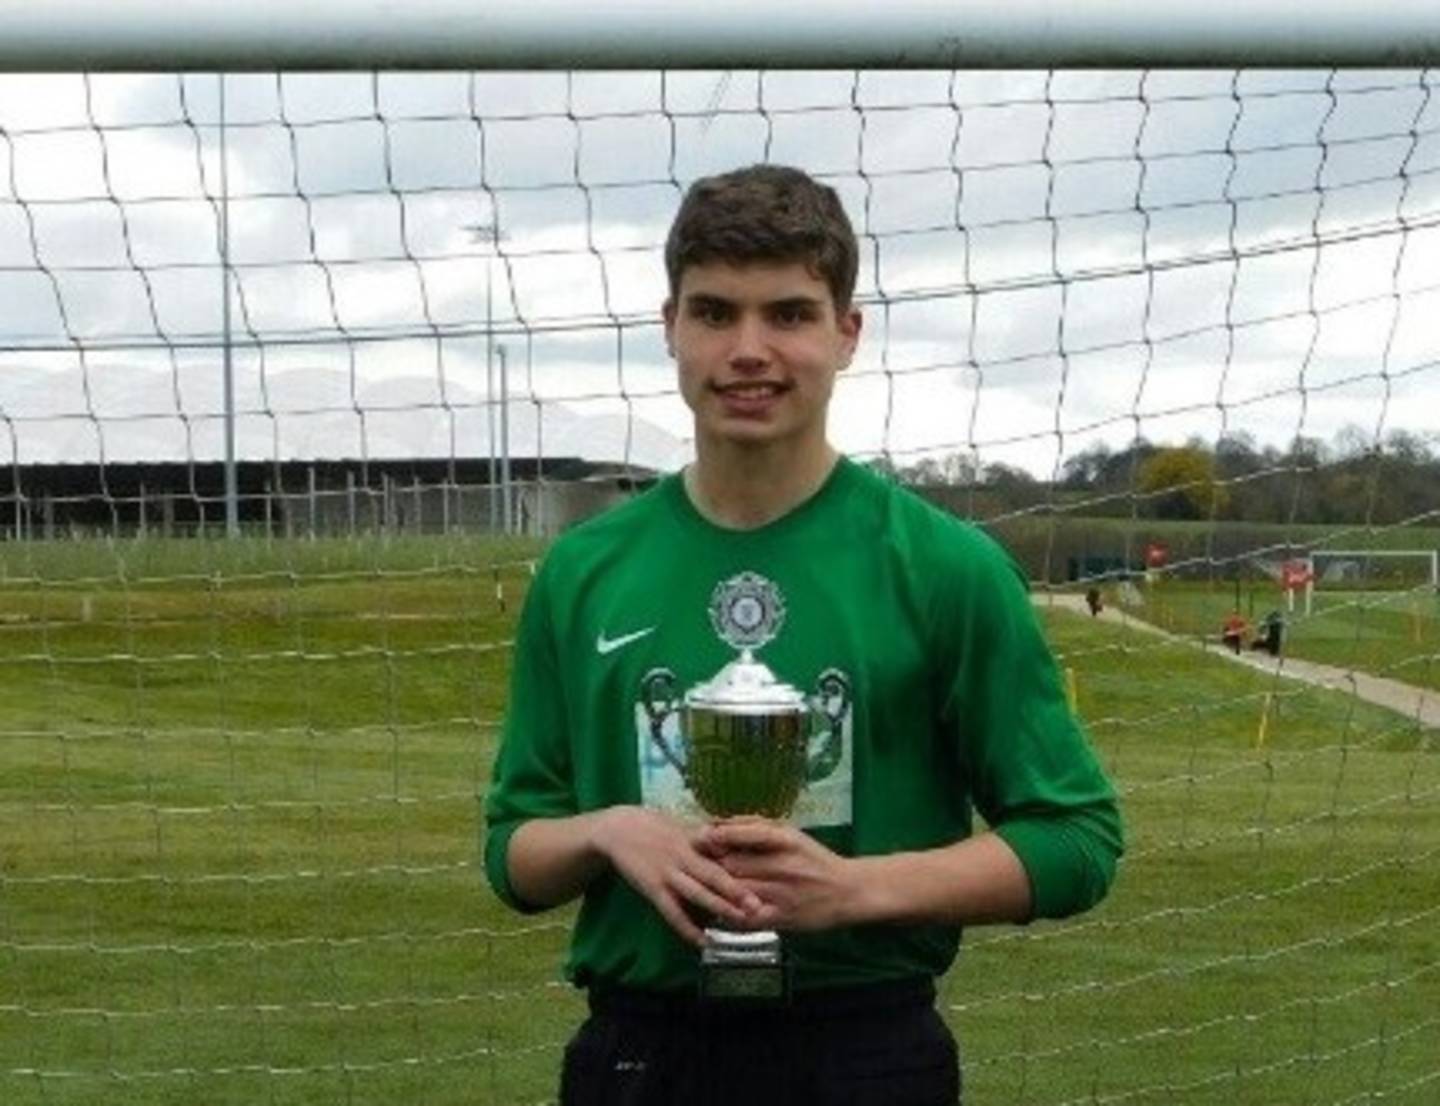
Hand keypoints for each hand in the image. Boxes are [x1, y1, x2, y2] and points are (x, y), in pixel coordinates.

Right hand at [594, 806, 763, 945]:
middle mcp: (684, 855)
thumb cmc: (656, 827)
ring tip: (740, 921)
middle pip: (715, 874)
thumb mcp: (684, 826)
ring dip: (719, 908)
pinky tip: (703, 941)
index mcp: (695, 838)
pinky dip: (688, 928)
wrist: (618, 830)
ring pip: (697, 893)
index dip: (745, 862)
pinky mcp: (654, 889)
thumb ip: (709, 838)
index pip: (725, 851)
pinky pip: (673, 912)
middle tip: (759, 905)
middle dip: (737, 891)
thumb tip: (737, 843)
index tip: (767, 873)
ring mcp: (668, 873)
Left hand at [698, 817, 857, 932]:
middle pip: (732, 864)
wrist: (848, 891)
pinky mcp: (780, 918)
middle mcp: (783, 865)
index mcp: (786, 840)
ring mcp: (781, 894)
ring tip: (702, 886)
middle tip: (696, 864)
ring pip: (735, 891)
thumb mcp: (791, 833)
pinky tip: (720, 909)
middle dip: (712, 864)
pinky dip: (729, 913)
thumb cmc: (815, 859)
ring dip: (716, 889)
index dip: (717, 836)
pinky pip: (745, 917)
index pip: (743, 834)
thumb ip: (756, 826)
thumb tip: (719, 822)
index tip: (700, 837)